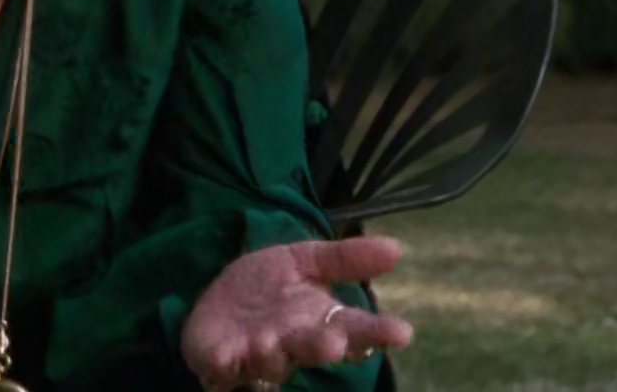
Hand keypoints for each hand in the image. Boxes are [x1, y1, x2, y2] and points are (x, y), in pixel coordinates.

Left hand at [180, 236, 414, 389]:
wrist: (215, 299)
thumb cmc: (269, 287)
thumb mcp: (305, 260)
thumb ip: (346, 259)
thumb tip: (397, 249)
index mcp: (320, 320)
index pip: (355, 328)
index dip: (377, 333)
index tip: (401, 332)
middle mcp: (294, 343)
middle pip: (314, 348)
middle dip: (324, 346)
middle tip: (335, 343)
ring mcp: (258, 355)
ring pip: (272, 361)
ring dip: (274, 354)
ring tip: (273, 343)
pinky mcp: (221, 361)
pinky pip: (224, 367)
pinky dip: (227, 364)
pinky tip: (228, 358)